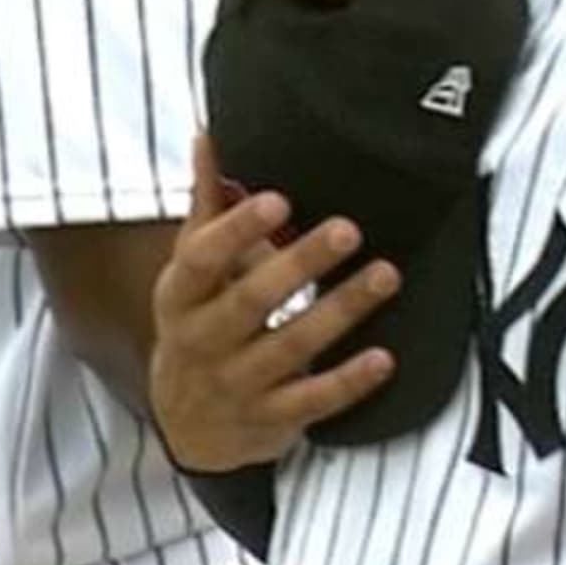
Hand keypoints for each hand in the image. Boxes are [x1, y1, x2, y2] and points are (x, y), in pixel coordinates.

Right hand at [146, 134, 398, 472]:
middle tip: (347, 228)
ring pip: (292, 347)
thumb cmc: (196, 328)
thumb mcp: (189, 274)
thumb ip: (206, 208)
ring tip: (385, 275)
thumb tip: (208, 137)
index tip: (278, 199)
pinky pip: (313, 401)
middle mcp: (202, 342)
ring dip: (341, 310)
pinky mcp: (271, 420)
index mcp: (180, 297)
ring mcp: (236, 385)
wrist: (188, 426)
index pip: (201, 260)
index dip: (236, 230)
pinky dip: (349, 381)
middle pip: (250, 301)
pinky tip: (383, 357)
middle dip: (299, 264)